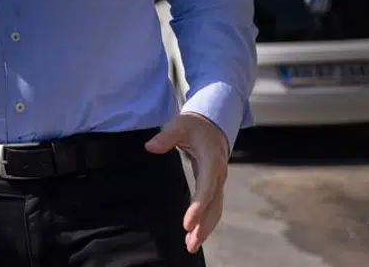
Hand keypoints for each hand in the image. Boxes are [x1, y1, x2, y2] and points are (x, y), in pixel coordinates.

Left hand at [145, 112, 230, 253]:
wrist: (213, 123)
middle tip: (190, 244)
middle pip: (213, 206)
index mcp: (212, 162)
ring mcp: (218, 182)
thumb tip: (150, 147)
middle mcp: (218, 175)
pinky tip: (197, 234)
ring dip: (206, 228)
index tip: (187, 224)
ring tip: (191, 246)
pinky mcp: (214, 186)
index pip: (205, 190)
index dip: (197, 208)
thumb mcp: (180, 125)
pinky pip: (214, 207)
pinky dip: (207, 222)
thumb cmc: (195, 124)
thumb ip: (166, 136)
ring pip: (216, 210)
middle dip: (203, 226)